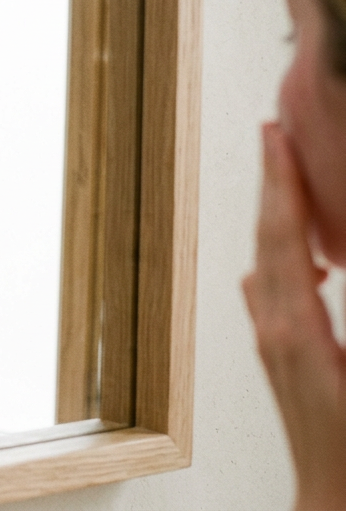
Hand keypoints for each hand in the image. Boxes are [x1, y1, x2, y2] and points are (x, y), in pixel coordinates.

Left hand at [243, 122, 345, 510]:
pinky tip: (307, 258)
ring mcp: (273, 344)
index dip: (281, 183)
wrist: (335, 501)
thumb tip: (338, 266)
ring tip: (286, 176)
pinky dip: (286, 257)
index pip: (286, 238)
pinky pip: (274, 291)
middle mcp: (275, 330)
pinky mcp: (283, 357)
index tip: (275, 137)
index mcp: (297, 329)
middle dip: (271, 183)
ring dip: (276, 216)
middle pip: (267, 239)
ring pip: (267, 261)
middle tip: (273, 132)